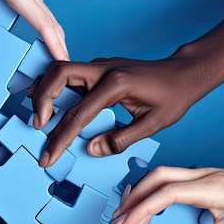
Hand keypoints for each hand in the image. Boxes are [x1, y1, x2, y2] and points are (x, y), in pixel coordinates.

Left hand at [0, 0, 67, 67]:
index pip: (44, 24)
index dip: (55, 46)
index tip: (63, 61)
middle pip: (52, 25)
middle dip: (59, 49)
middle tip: (61, 72)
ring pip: (51, 19)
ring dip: (56, 40)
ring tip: (57, 62)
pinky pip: (44, 13)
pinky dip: (49, 30)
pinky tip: (46, 43)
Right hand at [30, 51, 203, 166]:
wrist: (185, 73)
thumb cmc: (173, 97)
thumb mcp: (153, 125)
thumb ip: (120, 140)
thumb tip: (91, 149)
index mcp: (116, 84)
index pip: (77, 114)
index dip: (59, 139)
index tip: (48, 157)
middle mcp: (104, 69)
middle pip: (57, 74)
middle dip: (42, 100)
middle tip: (37, 127)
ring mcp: (100, 66)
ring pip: (59, 70)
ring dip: (44, 90)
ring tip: (38, 117)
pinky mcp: (99, 69)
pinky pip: (68, 74)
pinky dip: (54, 87)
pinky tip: (50, 103)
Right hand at [112, 162, 223, 223]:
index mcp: (206, 188)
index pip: (162, 195)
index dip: (139, 211)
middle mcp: (201, 177)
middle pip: (155, 178)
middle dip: (132, 198)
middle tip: (118, 219)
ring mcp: (203, 174)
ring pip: (161, 174)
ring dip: (142, 191)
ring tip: (130, 212)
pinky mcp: (206, 177)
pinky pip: (171, 178)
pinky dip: (155, 189)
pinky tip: (154, 203)